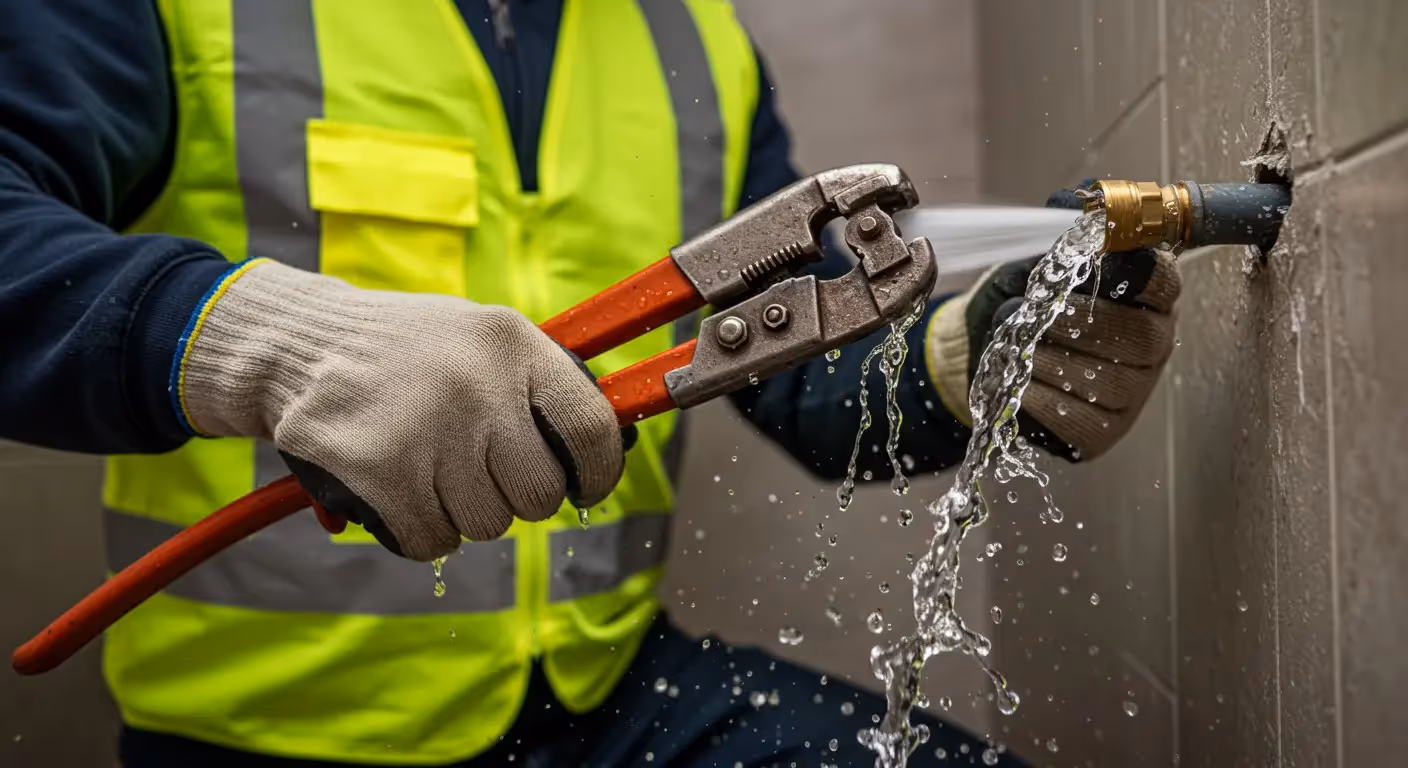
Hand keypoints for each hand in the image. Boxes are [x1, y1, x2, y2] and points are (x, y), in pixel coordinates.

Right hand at [177, 260, 626, 559]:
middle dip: (516, 497)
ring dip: (462, 513)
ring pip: (486, 524)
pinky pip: (433, 541)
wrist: (300, 344)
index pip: (591, 428)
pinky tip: (399, 489)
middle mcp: (477, 385)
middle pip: (539, 493)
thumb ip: (539, 384)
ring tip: (430, 468)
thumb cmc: (407, 350)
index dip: (598, 472)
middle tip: (481, 473)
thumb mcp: (480, 338)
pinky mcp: (380, 471)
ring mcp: (428, 429)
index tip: (586, 488)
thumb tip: (609, 447)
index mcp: (513, 344)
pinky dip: (420, 530)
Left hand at [925, 187, 1180, 460]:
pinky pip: (1079, 418)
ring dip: (1050, 358)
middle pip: (1137, 336)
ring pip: (1106, 380)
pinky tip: (1020, 380)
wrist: (981, 350)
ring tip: (1018, 344)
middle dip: (1077, 322)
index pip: (1160, 281)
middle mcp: (1152, 344)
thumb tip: (1071, 205)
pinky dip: (1040, 397)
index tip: (1090, 265)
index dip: (1130, 272)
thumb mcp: (1035, 260)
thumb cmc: (1021, 301)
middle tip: (1037, 313)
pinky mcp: (1103, 430)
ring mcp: (1133, 392)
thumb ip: (1058, 235)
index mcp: (1147, 296)